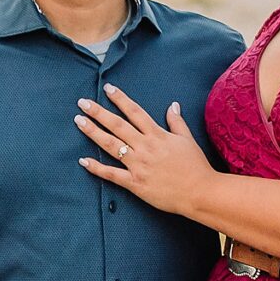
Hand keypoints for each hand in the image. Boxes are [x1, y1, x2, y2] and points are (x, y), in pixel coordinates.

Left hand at [75, 86, 220, 218]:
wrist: (200, 192)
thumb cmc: (196, 166)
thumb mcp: (187, 140)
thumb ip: (177, 122)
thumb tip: (172, 105)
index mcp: (157, 135)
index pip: (135, 112)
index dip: (120, 99)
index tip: (108, 88)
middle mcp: (145, 147)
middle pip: (118, 125)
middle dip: (99, 112)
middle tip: (83, 102)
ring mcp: (139, 165)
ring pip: (111, 145)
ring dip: (93, 132)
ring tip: (79, 121)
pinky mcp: (135, 183)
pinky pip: (112, 174)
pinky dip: (97, 168)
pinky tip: (83, 160)